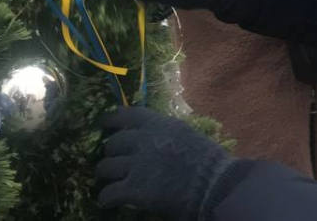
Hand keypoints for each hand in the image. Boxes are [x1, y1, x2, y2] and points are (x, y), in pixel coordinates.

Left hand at [97, 106, 234, 220]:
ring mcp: (136, 165)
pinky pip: (109, 193)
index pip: (126, 115)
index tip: (103, 123)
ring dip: (105, 174)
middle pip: (113, 143)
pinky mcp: (133, 189)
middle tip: (113, 160)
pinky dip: (106, 198)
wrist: (213, 185)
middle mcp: (142, 140)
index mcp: (157, 124)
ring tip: (107, 181)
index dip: (110, 119)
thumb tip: (155, 135)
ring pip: (105, 167)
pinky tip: (107, 202)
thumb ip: (166, 132)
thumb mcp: (185, 134)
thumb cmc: (208, 160)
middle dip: (111, 152)